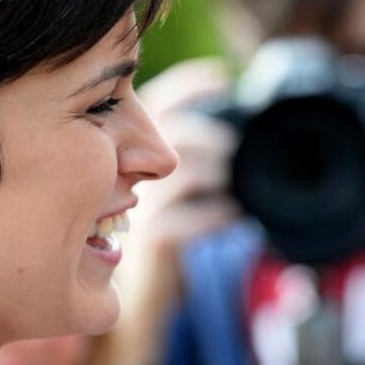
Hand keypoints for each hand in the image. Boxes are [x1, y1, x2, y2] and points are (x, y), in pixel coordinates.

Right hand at [130, 57, 241, 264]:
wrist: (148, 288)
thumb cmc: (168, 226)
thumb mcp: (178, 184)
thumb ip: (192, 154)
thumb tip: (238, 130)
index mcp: (133, 146)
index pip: (156, 102)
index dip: (188, 83)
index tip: (222, 76)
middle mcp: (125, 170)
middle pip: (166, 133)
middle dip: (206, 135)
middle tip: (233, 148)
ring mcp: (135, 205)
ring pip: (176, 174)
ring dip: (213, 173)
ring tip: (232, 183)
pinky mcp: (149, 239)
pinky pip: (184, 218)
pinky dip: (216, 214)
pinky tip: (233, 214)